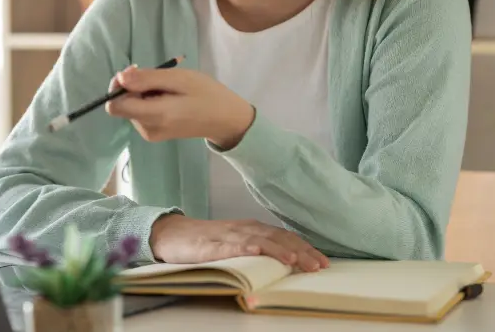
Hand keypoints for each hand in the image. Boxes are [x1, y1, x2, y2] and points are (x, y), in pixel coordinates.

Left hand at [105, 65, 254, 148]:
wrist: (226, 120)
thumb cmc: (207, 94)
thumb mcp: (179, 78)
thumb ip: (148, 79)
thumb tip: (120, 78)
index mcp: (155, 116)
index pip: (115, 106)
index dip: (118, 86)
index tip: (136, 72)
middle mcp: (147, 129)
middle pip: (121, 106)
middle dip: (132, 87)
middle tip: (157, 76)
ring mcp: (150, 134)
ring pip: (130, 108)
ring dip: (142, 93)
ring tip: (168, 87)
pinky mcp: (154, 134)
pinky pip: (140, 113)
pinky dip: (148, 101)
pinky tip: (167, 96)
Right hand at [149, 214, 329, 271]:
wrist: (171, 234)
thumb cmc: (205, 241)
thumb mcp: (236, 243)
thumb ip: (258, 247)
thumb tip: (288, 260)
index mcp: (251, 229)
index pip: (284, 237)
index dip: (305, 248)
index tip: (324, 262)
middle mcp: (243, 229)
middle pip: (276, 237)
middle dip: (300, 251)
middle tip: (319, 265)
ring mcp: (226, 236)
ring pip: (256, 240)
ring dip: (277, 249)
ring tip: (294, 260)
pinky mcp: (208, 245)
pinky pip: (227, 246)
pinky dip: (242, 247)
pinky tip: (254, 251)